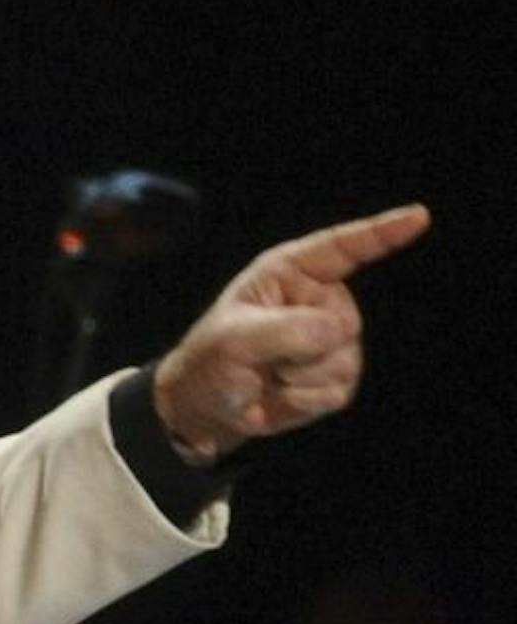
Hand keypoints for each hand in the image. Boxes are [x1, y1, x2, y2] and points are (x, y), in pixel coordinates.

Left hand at [153, 203, 430, 461]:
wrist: (205, 406)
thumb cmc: (209, 360)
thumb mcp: (232, 340)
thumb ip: (284, 330)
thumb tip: (338, 331)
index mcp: (289, 273)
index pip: (342, 248)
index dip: (383, 231)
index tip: (418, 216)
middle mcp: (319, 299)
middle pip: (343, 324)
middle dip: (302, 350)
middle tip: (260, 359)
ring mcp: (333, 338)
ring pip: (343, 361)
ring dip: (299, 379)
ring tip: (267, 375)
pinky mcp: (337, 375)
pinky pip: (338, 390)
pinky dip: (303, 401)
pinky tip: (278, 395)